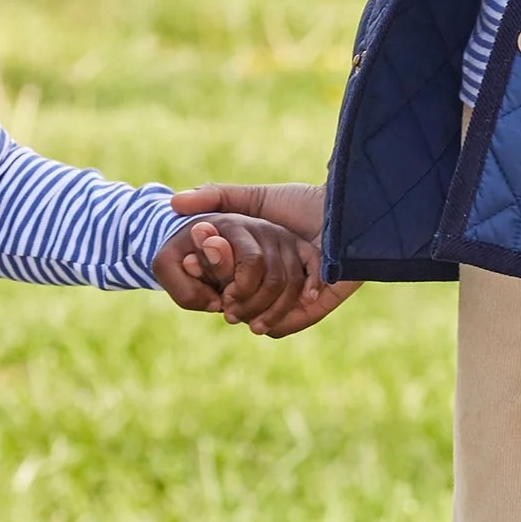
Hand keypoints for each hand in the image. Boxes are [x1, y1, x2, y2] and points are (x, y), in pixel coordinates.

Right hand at [168, 184, 363, 337]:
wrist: (347, 206)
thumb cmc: (303, 201)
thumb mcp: (254, 199)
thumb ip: (217, 198)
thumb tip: (172, 201)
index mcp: (269, 264)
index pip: (237, 286)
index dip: (219, 289)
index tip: (205, 289)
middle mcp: (287, 280)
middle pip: (254, 306)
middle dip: (238, 309)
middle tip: (223, 308)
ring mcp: (306, 292)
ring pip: (274, 317)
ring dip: (258, 318)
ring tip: (242, 317)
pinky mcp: (325, 297)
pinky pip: (300, 319)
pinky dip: (282, 323)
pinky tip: (266, 324)